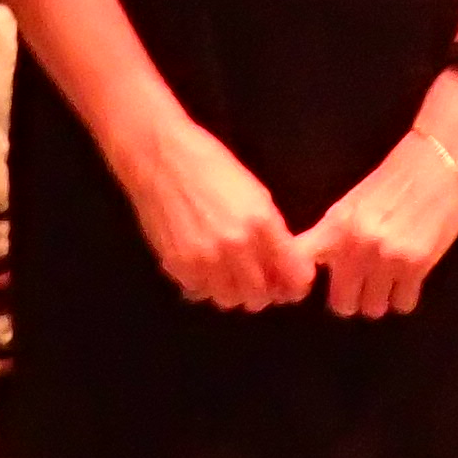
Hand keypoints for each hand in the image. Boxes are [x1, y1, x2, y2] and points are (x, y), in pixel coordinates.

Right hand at [114, 116, 309, 312]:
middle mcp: (236, 246)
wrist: (161, 157)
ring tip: (230, 274)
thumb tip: (283, 265)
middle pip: (261, 296)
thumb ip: (273, 233)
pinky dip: (206, 286)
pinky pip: (200, 293)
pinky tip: (205, 267)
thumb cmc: (212, 167)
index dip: (295, 285)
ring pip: (230, 300)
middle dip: (264, 291)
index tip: (292, 284)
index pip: (292, 275)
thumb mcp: (256, 194)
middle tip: (259, 280)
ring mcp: (205, 259)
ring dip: (234, 292)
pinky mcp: (178, 265)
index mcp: (262, 223)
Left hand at [297, 128, 457, 318]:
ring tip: (388, 280)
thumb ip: (333, 236)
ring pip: (372, 309)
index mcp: (336, 225)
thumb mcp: (353, 204)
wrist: (439, 162)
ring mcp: (386, 258)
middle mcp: (356, 245)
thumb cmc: (395, 180)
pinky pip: (402, 305)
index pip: (300, 264)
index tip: (303, 291)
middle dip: (351, 298)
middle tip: (362, 285)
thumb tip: (319, 269)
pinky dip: (404, 296)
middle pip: (341, 304)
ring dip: (380, 299)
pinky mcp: (417, 266)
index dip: (296, 284)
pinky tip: (409, 277)